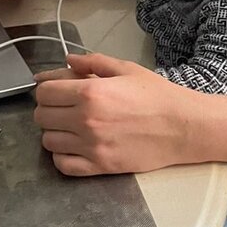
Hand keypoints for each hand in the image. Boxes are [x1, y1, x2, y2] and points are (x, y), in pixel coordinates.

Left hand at [33, 52, 194, 175]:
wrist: (185, 126)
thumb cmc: (158, 95)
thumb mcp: (126, 69)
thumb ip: (93, 62)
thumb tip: (68, 60)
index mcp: (90, 92)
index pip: (44, 92)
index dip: (46, 89)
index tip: (56, 90)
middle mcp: (85, 120)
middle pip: (41, 117)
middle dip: (49, 109)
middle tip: (63, 108)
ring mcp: (91, 146)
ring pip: (48, 142)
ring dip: (54, 133)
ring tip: (70, 128)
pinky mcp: (100, 167)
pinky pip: (63, 165)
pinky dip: (62, 157)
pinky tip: (74, 148)